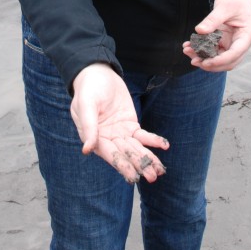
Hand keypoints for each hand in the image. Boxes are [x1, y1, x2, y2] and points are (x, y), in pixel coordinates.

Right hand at [70, 63, 168, 183]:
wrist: (98, 72)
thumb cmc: (88, 89)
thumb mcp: (86, 104)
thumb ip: (89, 126)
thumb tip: (87, 150)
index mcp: (94, 138)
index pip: (110, 154)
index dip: (122, 165)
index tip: (133, 176)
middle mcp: (108, 139)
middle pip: (126, 154)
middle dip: (139, 165)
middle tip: (152, 177)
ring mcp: (120, 133)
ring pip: (136, 148)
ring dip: (148, 159)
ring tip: (160, 170)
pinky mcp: (130, 124)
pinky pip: (143, 135)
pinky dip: (153, 141)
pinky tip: (164, 145)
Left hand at [183, 0, 250, 71]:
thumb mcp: (224, 6)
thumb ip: (213, 20)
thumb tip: (199, 31)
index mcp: (247, 35)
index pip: (235, 53)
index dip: (220, 60)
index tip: (205, 62)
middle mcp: (241, 42)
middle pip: (228, 61)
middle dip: (211, 63)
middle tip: (193, 60)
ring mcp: (233, 42)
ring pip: (219, 57)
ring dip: (204, 58)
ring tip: (187, 51)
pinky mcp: (224, 39)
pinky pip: (213, 49)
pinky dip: (202, 50)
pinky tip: (189, 46)